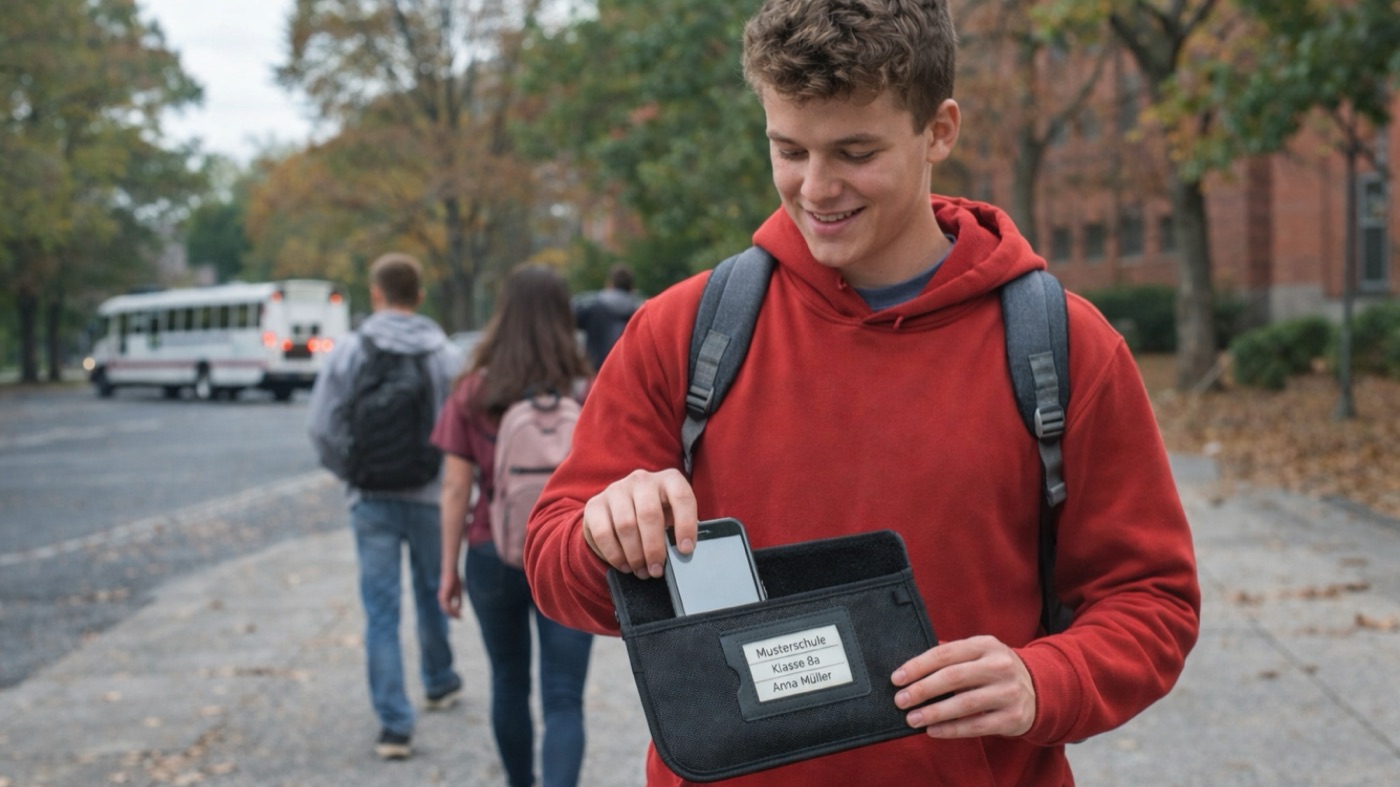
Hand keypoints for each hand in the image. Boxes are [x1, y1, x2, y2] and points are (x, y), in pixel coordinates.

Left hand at [438, 569, 463, 618]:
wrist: (451, 572)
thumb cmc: (455, 580)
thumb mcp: (458, 592)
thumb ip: (458, 600)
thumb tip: (460, 608)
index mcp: (445, 598)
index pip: (448, 609)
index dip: (454, 613)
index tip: (461, 616)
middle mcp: (442, 598)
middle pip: (446, 610)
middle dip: (453, 615)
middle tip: (460, 618)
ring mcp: (441, 597)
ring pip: (446, 609)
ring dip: (452, 613)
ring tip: (459, 616)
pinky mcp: (443, 595)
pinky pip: (446, 605)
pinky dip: (451, 609)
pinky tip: (457, 610)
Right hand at [581, 468, 697, 579]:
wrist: (619, 512)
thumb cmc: (654, 518)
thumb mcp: (670, 520)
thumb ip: (677, 534)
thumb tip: (681, 556)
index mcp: (669, 480)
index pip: (682, 497)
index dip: (686, 525)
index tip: (685, 550)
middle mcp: (642, 480)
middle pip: (649, 514)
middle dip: (654, 548)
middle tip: (656, 570)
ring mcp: (617, 490)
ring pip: (625, 525)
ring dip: (634, 555)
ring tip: (641, 571)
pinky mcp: (595, 505)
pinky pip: (603, 533)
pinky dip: (614, 554)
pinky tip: (624, 565)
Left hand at [891, 635, 1035, 738]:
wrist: (1039, 690)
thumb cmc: (996, 670)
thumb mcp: (979, 653)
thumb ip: (951, 655)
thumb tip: (912, 666)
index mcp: (985, 644)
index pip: (945, 654)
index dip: (918, 666)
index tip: (897, 678)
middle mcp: (999, 665)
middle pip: (953, 677)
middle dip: (922, 689)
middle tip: (901, 700)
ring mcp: (1008, 692)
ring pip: (964, 704)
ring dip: (934, 712)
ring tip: (912, 718)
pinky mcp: (1013, 717)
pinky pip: (977, 725)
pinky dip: (952, 729)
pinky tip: (933, 731)